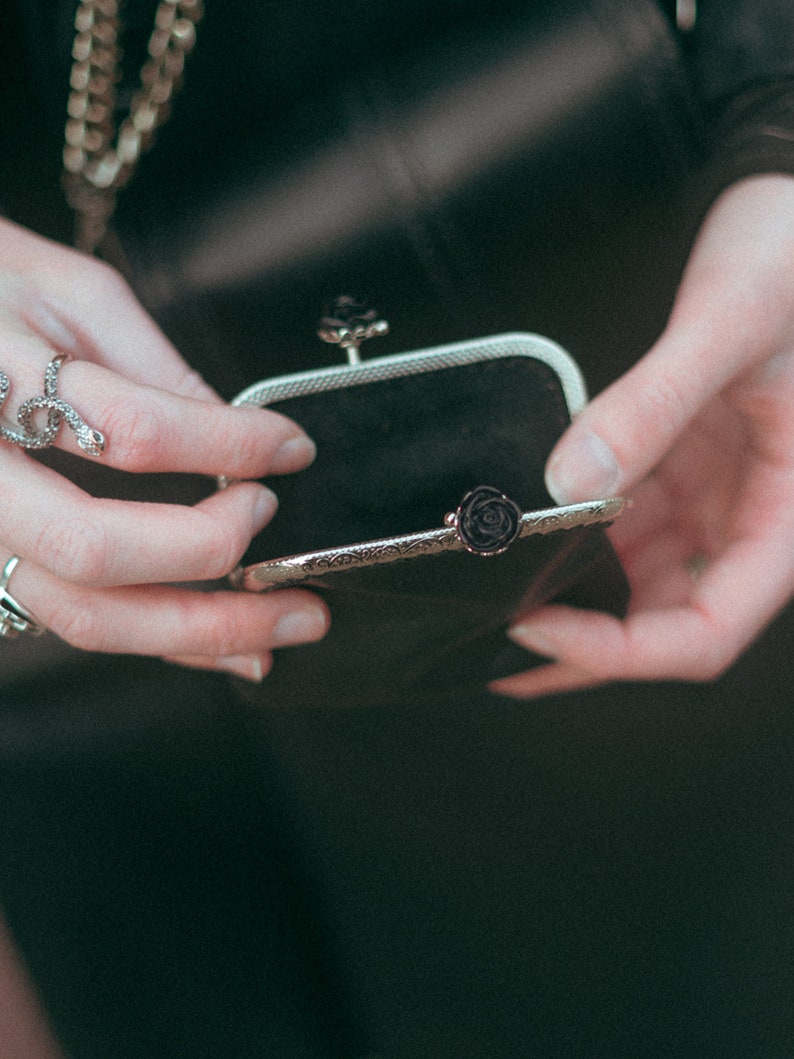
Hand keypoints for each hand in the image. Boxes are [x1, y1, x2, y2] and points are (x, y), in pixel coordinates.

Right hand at [0, 220, 327, 680]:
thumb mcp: (68, 293)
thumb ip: (153, 367)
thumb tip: (238, 431)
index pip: (132, 430)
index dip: (230, 444)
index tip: (289, 447)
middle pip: (97, 549)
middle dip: (213, 554)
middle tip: (282, 534)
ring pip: (80, 613)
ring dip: (197, 631)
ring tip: (280, 624)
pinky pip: (77, 620)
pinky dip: (159, 639)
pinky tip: (218, 642)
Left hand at [494, 175, 793, 697]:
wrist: (790, 213)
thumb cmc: (791, 260)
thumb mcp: (726, 326)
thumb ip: (650, 406)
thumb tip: (569, 483)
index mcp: (788, 517)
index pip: (704, 631)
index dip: (618, 651)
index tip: (536, 628)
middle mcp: (750, 523)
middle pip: (664, 626)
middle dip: (581, 645)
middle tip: (494, 644)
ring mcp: (713, 501)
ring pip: (636, 584)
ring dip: (571, 597)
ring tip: (495, 599)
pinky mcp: (680, 471)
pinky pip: (622, 526)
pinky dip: (574, 538)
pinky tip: (527, 535)